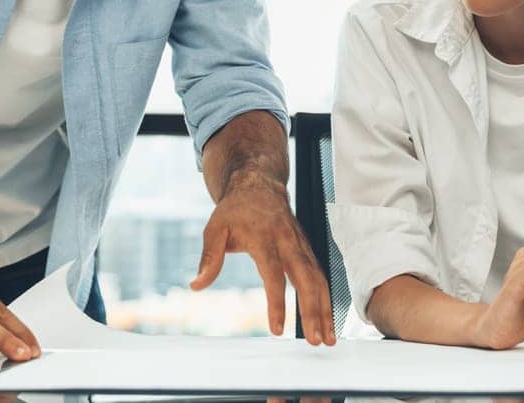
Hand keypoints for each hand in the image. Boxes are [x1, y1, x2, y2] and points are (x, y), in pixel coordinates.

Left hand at [191, 174, 336, 345]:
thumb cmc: (234, 209)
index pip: (274, 275)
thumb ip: (209, 258)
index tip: (278, 329)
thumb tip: (196, 286)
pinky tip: (327, 319)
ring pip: (318, 279)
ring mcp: (301, 245)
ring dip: (325, 309)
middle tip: (315, 340)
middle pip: (306, 279)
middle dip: (313, 311)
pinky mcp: (306, 249)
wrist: (259, 183)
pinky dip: (326, 299)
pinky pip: (320, 275)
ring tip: (327, 339)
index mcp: (264, 238)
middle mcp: (288, 242)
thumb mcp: (215, 229)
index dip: (277, 303)